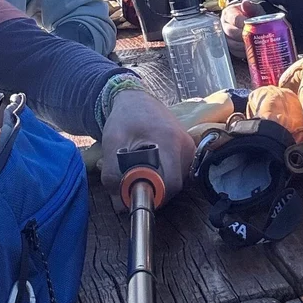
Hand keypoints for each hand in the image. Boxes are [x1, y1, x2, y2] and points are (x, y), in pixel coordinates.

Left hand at [100, 89, 193, 208]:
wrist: (135, 98)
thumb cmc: (123, 118)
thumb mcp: (112, 144)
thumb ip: (113, 175)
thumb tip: (120, 204)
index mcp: (170, 140)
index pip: (171, 183)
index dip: (153, 194)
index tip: (135, 191)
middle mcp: (186, 144)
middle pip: (175, 184)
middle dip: (153, 189)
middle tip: (133, 180)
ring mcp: (189, 146)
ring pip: (177, 179)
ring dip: (158, 181)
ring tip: (139, 167)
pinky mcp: (188, 147)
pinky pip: (178, 171)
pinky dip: (163, 173)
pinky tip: (149, 163)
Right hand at [220, 0, 266, 59]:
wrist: (248, 21)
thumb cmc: (250, 15)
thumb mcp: (254, 9)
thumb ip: (252, 6)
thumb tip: (245, 3)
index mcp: (229, 13)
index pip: (234, 19)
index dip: (243, 24)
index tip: (252, 27)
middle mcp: (224, 25)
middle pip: (230, 32)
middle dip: (243, 36)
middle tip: (254, 39)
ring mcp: (225, 36)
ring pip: (231, 43)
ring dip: (242, 46)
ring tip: (253, 46)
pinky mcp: (228, 46)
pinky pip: (233, 52)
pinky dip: (241, 52)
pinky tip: (250, 51)